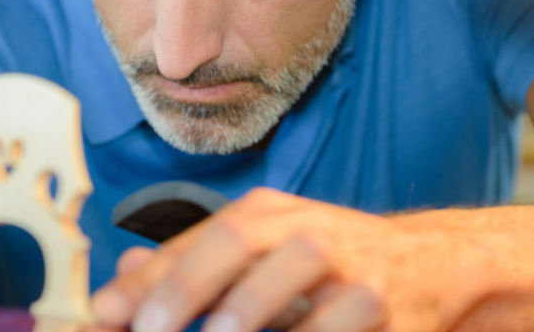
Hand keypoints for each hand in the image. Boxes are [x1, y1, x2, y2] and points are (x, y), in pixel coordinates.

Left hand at [91, 188, 497, 331]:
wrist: (430, 265)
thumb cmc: (331, 264)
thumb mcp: (263, 257)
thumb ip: (198, 265)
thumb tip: (128, 273)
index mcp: (265, 214)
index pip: (195, 240)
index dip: (148, 279)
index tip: (103, 314)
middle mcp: (302, 227)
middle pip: (237, 242)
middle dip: (186, 286)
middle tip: (149, 329)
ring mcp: (347, 260)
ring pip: (292, 274)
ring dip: (248, 309)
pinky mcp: (385, 299)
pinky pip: (341, 320)